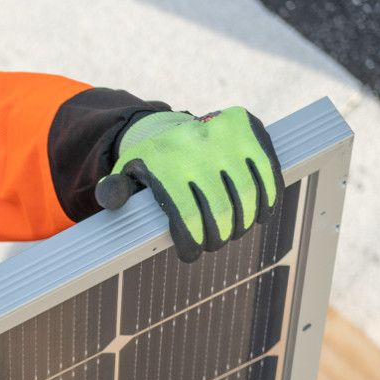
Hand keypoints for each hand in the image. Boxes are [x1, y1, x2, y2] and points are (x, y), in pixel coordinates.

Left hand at [95, 107, 283, 262]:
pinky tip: (261, 214)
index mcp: (162, 158)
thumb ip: (115, 190)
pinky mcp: (249, 128)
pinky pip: (268, 172)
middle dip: (219, 237)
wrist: (170, 125)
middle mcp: (194, 144)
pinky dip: (269, 198)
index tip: (192, 254)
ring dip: (244, 223)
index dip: (193, 243)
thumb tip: (110, 199)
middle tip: (214, 243)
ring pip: (247, 195)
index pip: (186, 215)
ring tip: (234, 231)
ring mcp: (224, 134)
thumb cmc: (150, 164)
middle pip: (221, 210)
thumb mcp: (126, 174)